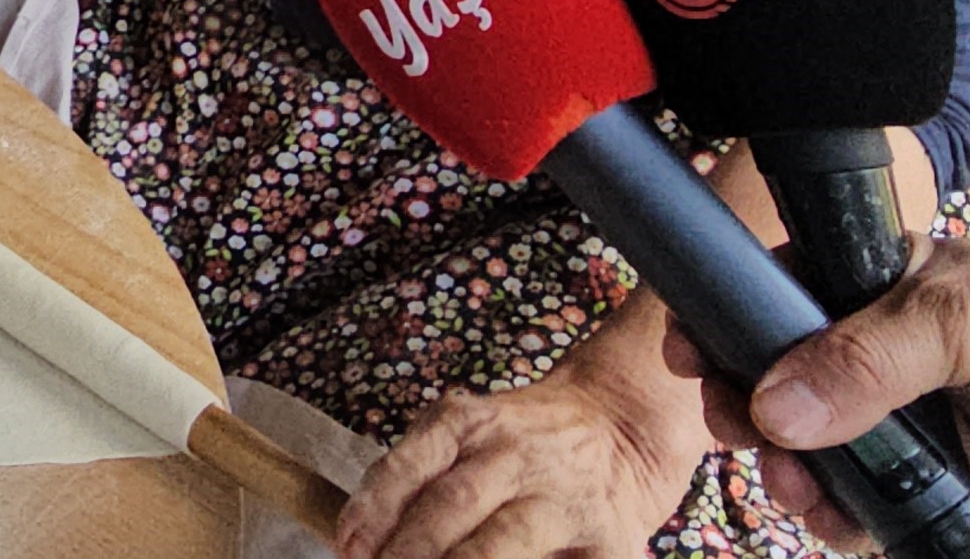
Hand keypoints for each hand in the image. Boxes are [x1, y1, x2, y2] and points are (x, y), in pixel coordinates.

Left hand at [340, 346, 705, 558]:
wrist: (621, 429)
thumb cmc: (520, 445)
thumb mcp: (465, 432)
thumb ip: (415, 474)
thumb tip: (353, 542)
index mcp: (471, 423)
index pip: (412, 463)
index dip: (375, 509)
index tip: (348, 548)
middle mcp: (516, 454)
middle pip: (454, 503)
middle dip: (409, 551)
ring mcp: (563, 498)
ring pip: (502, 540)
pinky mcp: (607, 542)